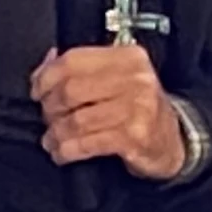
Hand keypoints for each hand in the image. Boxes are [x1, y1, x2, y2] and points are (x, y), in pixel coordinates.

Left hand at [29, 43, 188, 180]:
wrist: (174, 142)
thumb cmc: (139, 109)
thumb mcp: (118, 79)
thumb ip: (82, 69)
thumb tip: (45, 65)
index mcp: (128, 57)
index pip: (74, 60)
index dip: (47, 77)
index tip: (37, 92)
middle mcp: (135, 79)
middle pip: (71, 90)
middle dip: (51, 108)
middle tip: (48, 119)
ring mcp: (137, 108)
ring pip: (76, 120)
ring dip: (57, 134)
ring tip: (52, 140)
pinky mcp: (134, 137)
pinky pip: (87, 143)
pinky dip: (68, 150)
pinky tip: (62, 153)